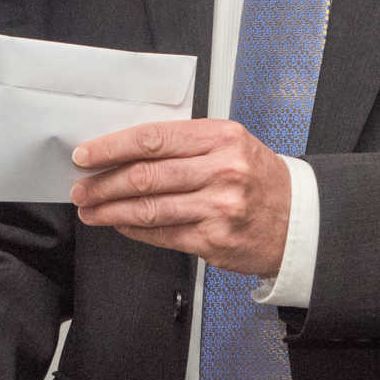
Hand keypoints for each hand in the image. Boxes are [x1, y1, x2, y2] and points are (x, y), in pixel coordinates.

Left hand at [70, 117, 291, 275]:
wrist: (299, 219)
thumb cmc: (257, 177)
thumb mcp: (229, 143)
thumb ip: (184, 144)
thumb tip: (125, 152)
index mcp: (220, 138)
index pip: (153, 139)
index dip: (112, 147)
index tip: (86, 155)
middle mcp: (221, 171)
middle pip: (146, 175)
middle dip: (103, 183)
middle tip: (81, 188)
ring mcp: (218, 208)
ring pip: (149, 208)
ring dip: (111, 210)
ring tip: (90, 210)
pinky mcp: (214, 241)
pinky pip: (163, 234)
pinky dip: (135, 230)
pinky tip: (119, 225)